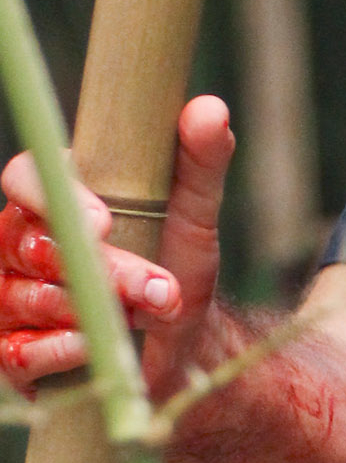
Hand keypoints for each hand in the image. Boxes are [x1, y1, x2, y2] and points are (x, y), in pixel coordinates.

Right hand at [0, 96, 235, 402]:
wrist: (185, 340)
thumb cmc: (177, 261)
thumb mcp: (197, 211)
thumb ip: (201, 160)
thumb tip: (209, 109)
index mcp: (56, 194)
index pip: (26, 176)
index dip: (54, 197)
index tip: (105, 224)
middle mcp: (19, 239)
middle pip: (35, 245)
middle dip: (104, 271)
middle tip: (161, 289)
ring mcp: (9, 294)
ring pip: (26, 298)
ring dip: (94, 311)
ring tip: (145, 317)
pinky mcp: (10, 348)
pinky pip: (15, 352)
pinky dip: (61, 351)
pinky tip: (97, 348)